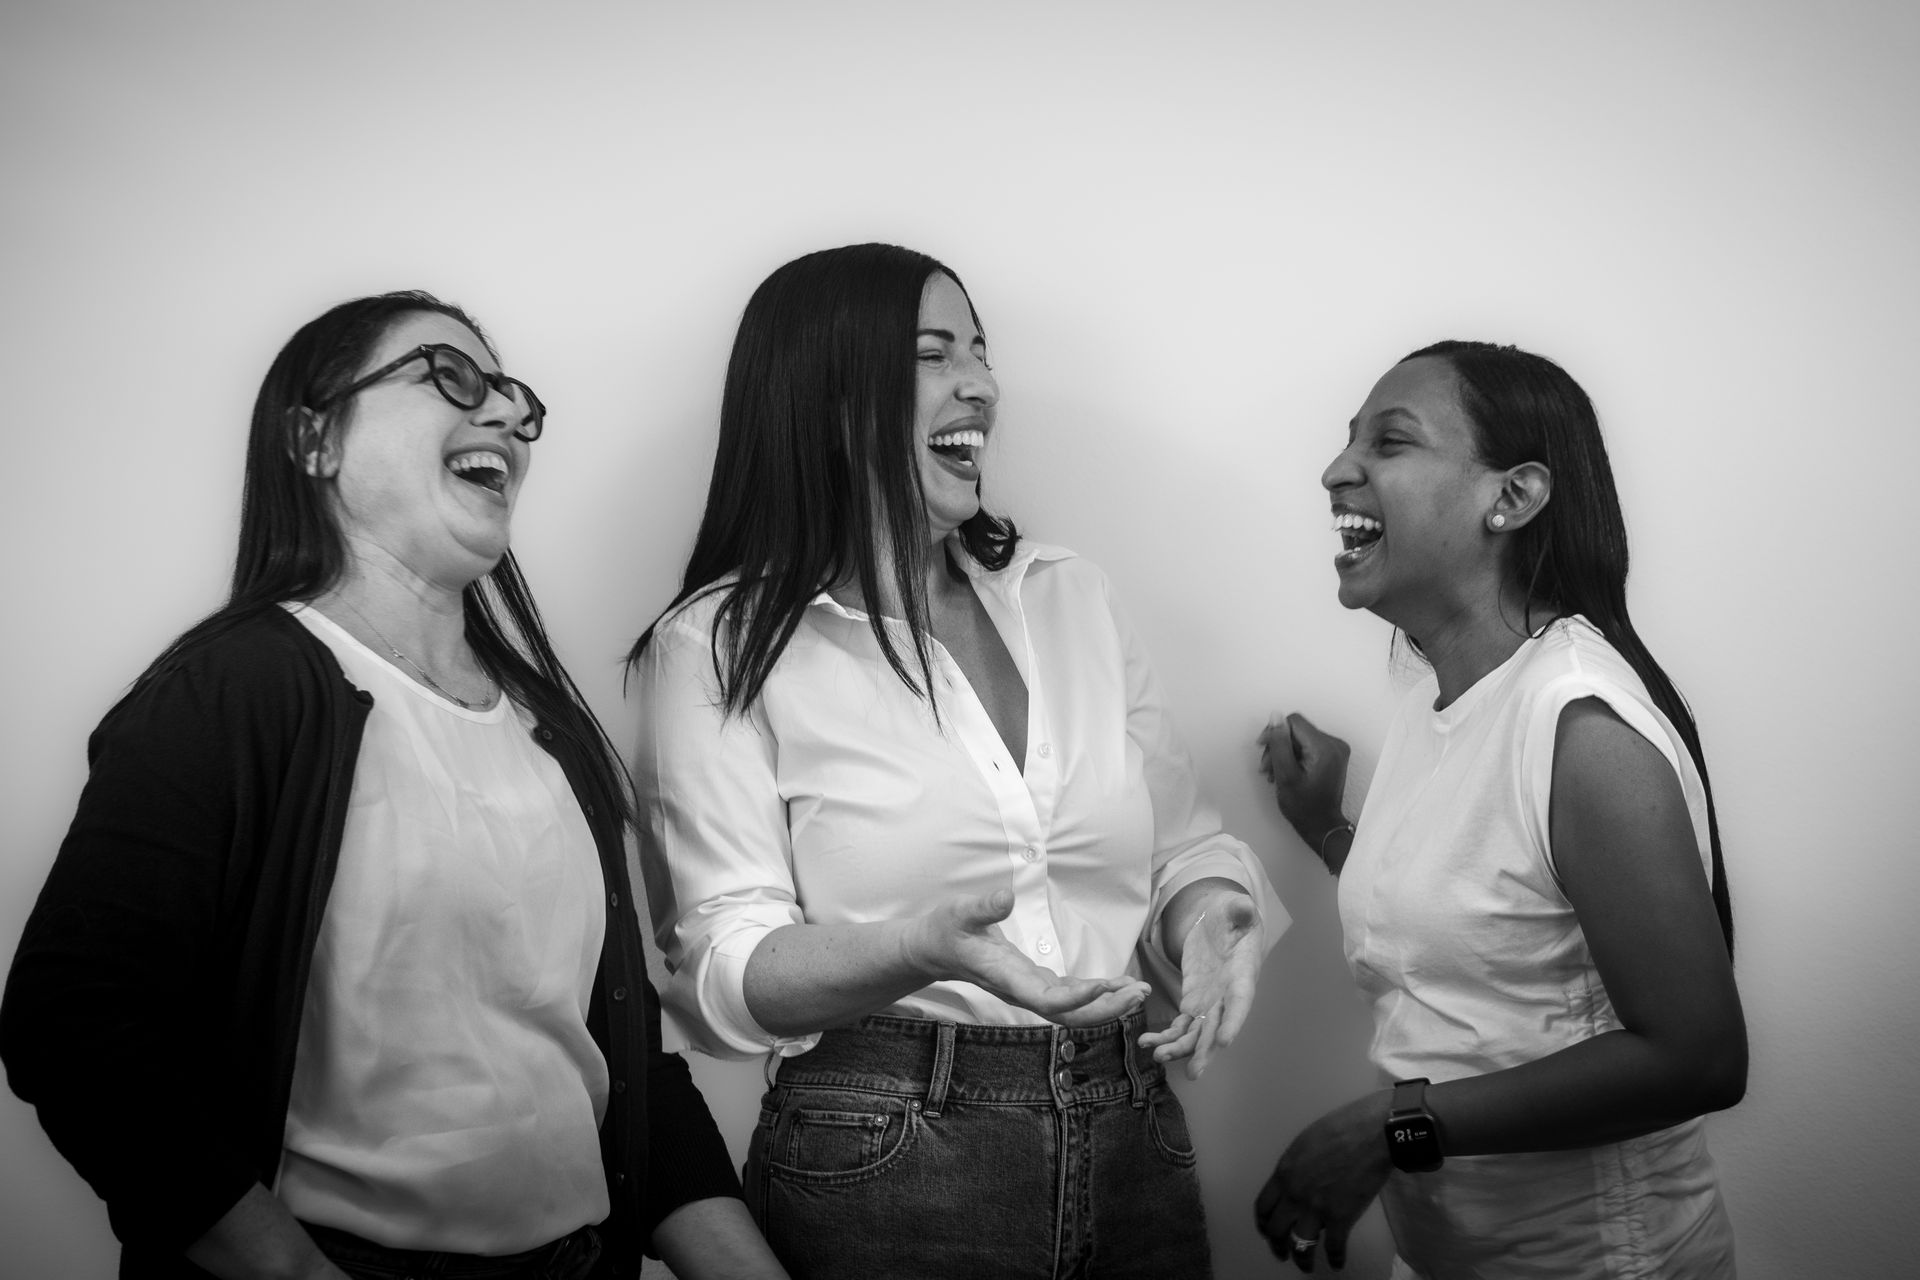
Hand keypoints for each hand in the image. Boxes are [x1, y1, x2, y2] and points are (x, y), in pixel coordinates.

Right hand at [908, 889, 1149, 1025]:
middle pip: (1069, 1015)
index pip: (1046, 1000)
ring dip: (1107, 1004)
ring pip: (1073, 1010)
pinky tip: (1118, 985)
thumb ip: (982, 907)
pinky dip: (1096, 994)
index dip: (1077, 999)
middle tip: (1140, 994)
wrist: (932, 950)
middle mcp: (1022, 991)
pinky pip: (1069, 997)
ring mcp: (1029, 990)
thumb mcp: (959, 912)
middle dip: (1106, 1009)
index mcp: (1007, 977)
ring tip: (1139, 991)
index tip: (1106, 986)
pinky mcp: (1034, 983)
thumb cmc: (944, 930)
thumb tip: (1006, 895)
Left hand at [1138, 891, 1260, 1078]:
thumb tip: (1245, 907)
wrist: (1222, 926)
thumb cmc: (1233, 917)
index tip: (1224, 1041)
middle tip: (1194, 1072)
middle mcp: (1227, 998)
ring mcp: (1209, 1004)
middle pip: (1217, 1029)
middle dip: (1205, 1051)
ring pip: (1195, 1034)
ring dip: (1179, 1048)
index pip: (1240, 1002)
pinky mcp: (1193, 1003)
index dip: (1233, 1022)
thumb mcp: (1235, 910)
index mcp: (1242, 977)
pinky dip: (1166, 1036)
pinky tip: (1148, 1043)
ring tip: (1158, 1056)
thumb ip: (1240, 911)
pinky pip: (1180, 1025)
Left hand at [1254, 1091, 1392, 1271]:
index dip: (1263, 1223)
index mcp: (1283, 1174)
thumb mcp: (1304, 1143)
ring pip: (1300, 1246)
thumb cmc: (1340, 1128)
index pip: (1263, 1207)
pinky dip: (1336, 1259)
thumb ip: (1295, 1167)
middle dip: (1277, 1245)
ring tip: (1305, 1266)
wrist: (1371, 1134)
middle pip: (1276, 1230)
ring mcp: (1316, 1209)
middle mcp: (1294, 1195)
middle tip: (1282, 1252)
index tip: (1267, 1230)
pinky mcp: (1341, 1219)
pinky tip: (1337, 1264)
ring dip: (1302, 1260)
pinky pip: (1334, 1248)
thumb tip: (1295, 1182)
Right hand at [1258, 713, 1350, 865]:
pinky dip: (1295, 756)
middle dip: (1279, 746)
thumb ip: (1279, 743)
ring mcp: (1336, 750)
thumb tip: (1275, 716)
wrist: (1321, 826)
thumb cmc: (1303, 806)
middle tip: (1267, 768)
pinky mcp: (1333, 755)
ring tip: (1275, 773)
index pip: (1294, 722)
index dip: (1274, 732)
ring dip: (1284, 752)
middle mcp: (1335, 744)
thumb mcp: (1285, 774)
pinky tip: (1286, 771)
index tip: (1263, 748)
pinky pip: (1308, 746)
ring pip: (1300, 738)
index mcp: (1325, 747)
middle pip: (1297, 730)